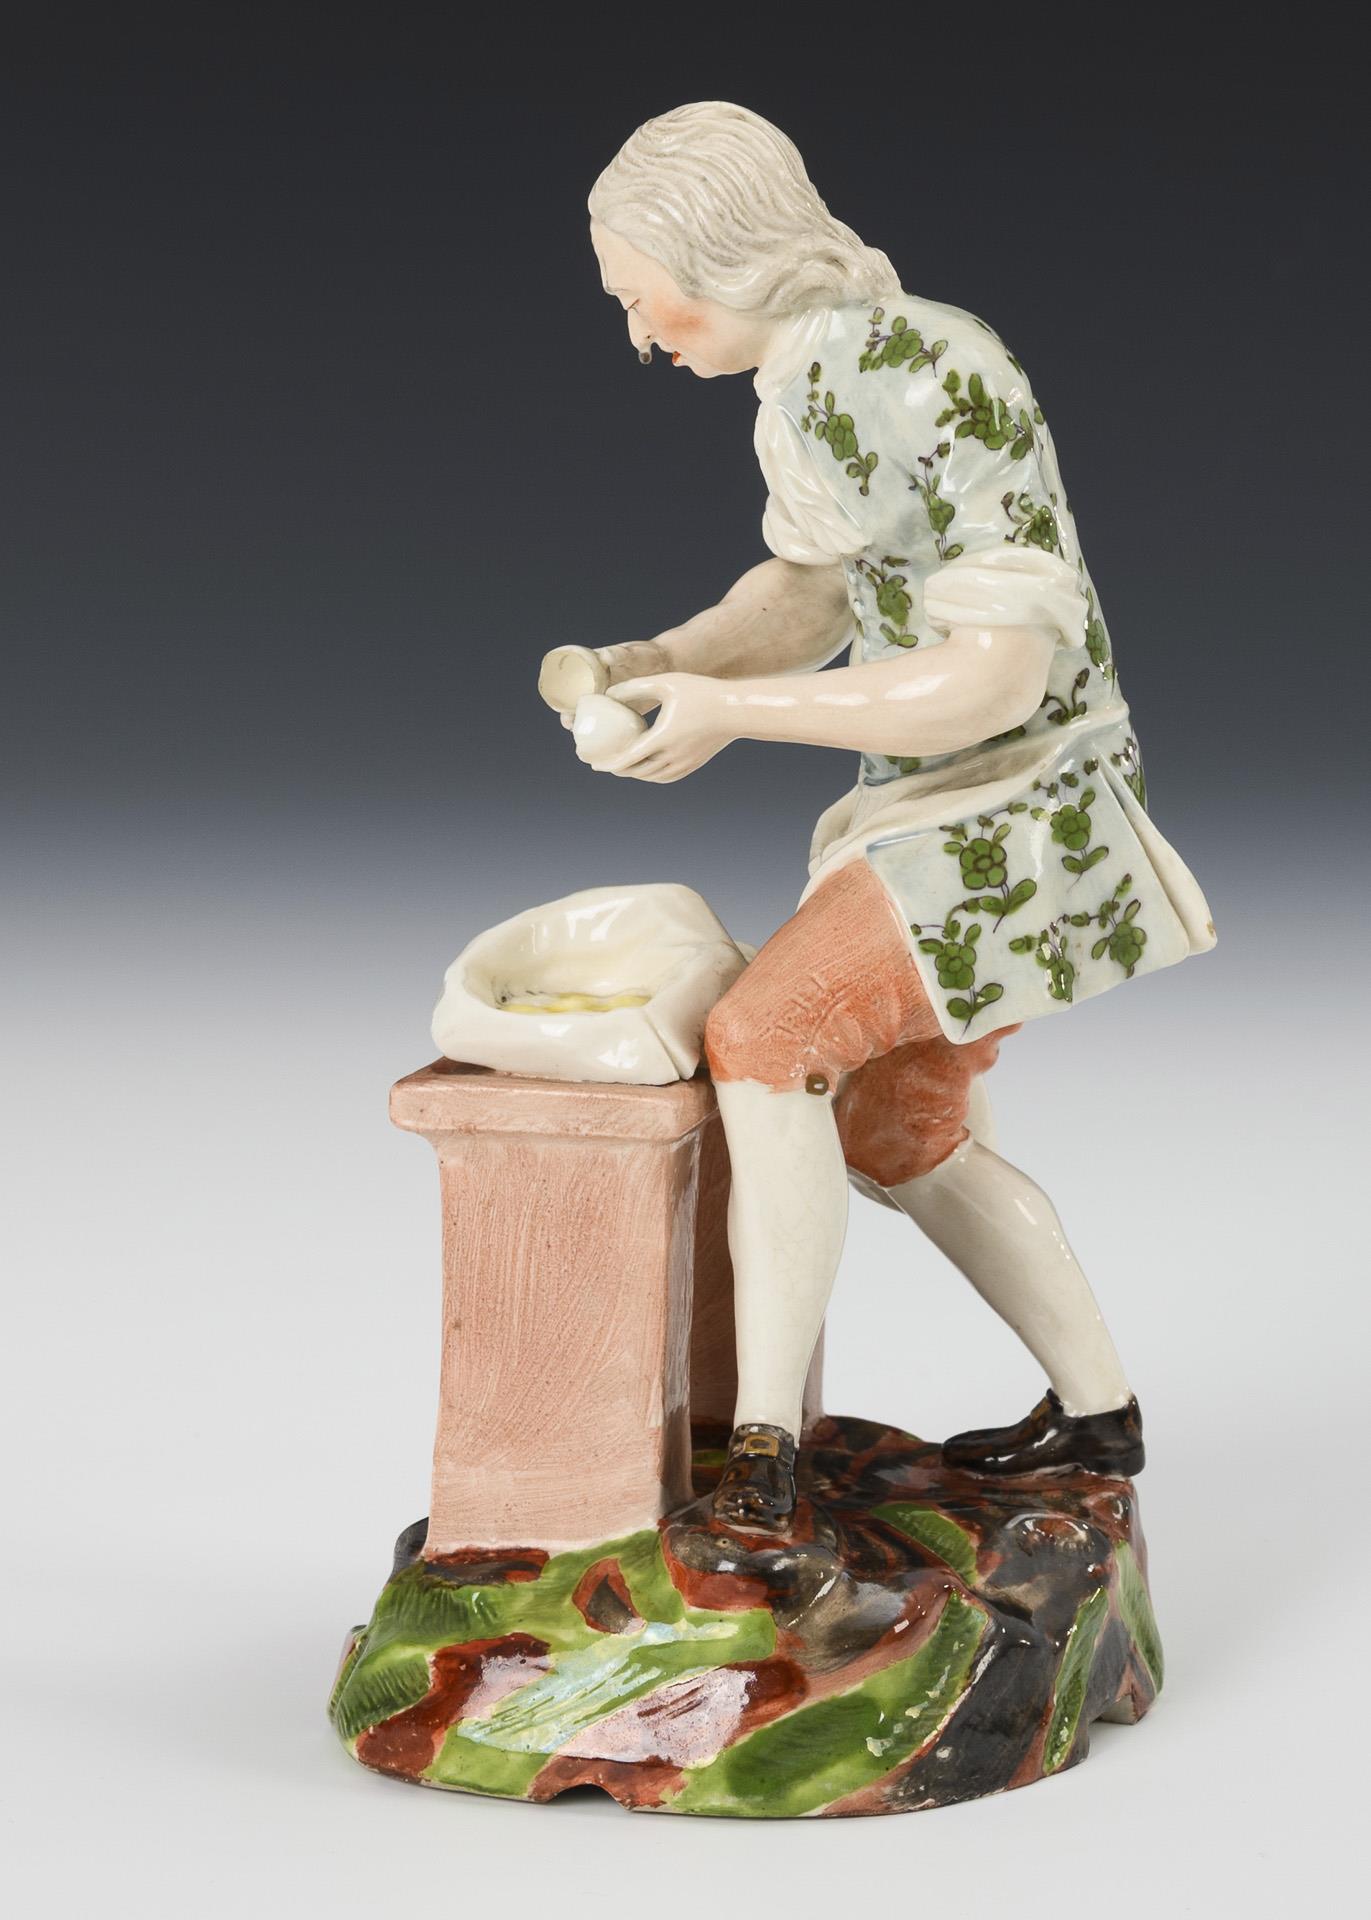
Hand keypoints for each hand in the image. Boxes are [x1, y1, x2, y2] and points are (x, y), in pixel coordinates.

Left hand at [602, 673, 730, 781]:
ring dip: (635, 774)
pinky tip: (647, 769)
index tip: (593, 763)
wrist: (736, 710)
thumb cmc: (702, 692)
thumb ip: (636, 687)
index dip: (609, 763)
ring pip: (652, 776)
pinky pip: (667, 776)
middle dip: (618, 770)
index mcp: (662, 739)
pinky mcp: (694, 764)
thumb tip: (610, 693)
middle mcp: (672, 756)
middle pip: (638, 771)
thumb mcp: (666, 683)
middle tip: (602, 765)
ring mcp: (684, 763)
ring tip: (622, 767)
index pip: (629, 758)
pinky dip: (652, 776)